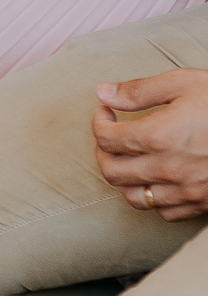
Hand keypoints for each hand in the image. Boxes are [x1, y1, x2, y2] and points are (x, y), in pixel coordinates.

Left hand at [92, 68, 207, 218]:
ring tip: (128, 159)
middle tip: (110, 135)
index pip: (107, 138)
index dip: (99, 121)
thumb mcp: (183, 83)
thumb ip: (139, 90)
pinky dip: (152, 198)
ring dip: (123, 179)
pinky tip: (156, 179)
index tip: (105, 110)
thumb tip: (103, 92)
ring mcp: (186, 190)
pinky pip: (164, 212)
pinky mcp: (202, 204)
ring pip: (134, 197)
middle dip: (103, 151)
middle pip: (112, 171)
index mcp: (159, 135)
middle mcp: (168, 168)